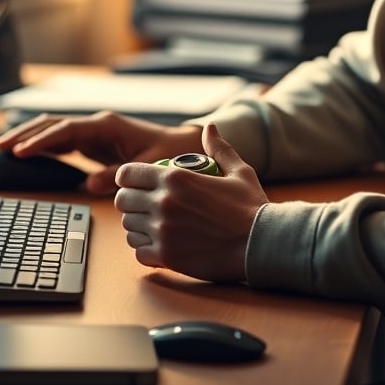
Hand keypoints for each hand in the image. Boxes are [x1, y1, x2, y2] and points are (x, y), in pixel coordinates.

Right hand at [0, 112, 202, 194]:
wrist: (181, 145)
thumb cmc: (167, 153)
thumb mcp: (146, 166)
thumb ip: (117, 174)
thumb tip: (88, 184)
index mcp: (107, 125)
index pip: (66, 130)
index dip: (42, 140)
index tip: (20, 152)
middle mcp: (96, 124)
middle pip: (53, 124)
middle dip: (26, 134)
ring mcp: (93, 131)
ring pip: (53, 129)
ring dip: (29, 137)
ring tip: (2, 148)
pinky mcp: (92, 141)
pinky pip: (61, 140)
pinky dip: (41, 144)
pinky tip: (24, 153)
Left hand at [115, 123, 267, 281]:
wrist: (261, 244)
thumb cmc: (251, 207)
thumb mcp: (238, 171)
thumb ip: (219, 148)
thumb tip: (210, 128)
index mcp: (176, 178)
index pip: (128, 173)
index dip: (128, 177)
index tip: (137, 183)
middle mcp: (163, 203)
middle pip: (123, 200)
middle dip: (130, 201)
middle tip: (144, 205)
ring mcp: (162, 231)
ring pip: (128, 227)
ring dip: (137, 225)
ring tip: (152, 224)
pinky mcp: (166, 256)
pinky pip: (138, 251)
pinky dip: (145, 248)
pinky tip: (159, 244)